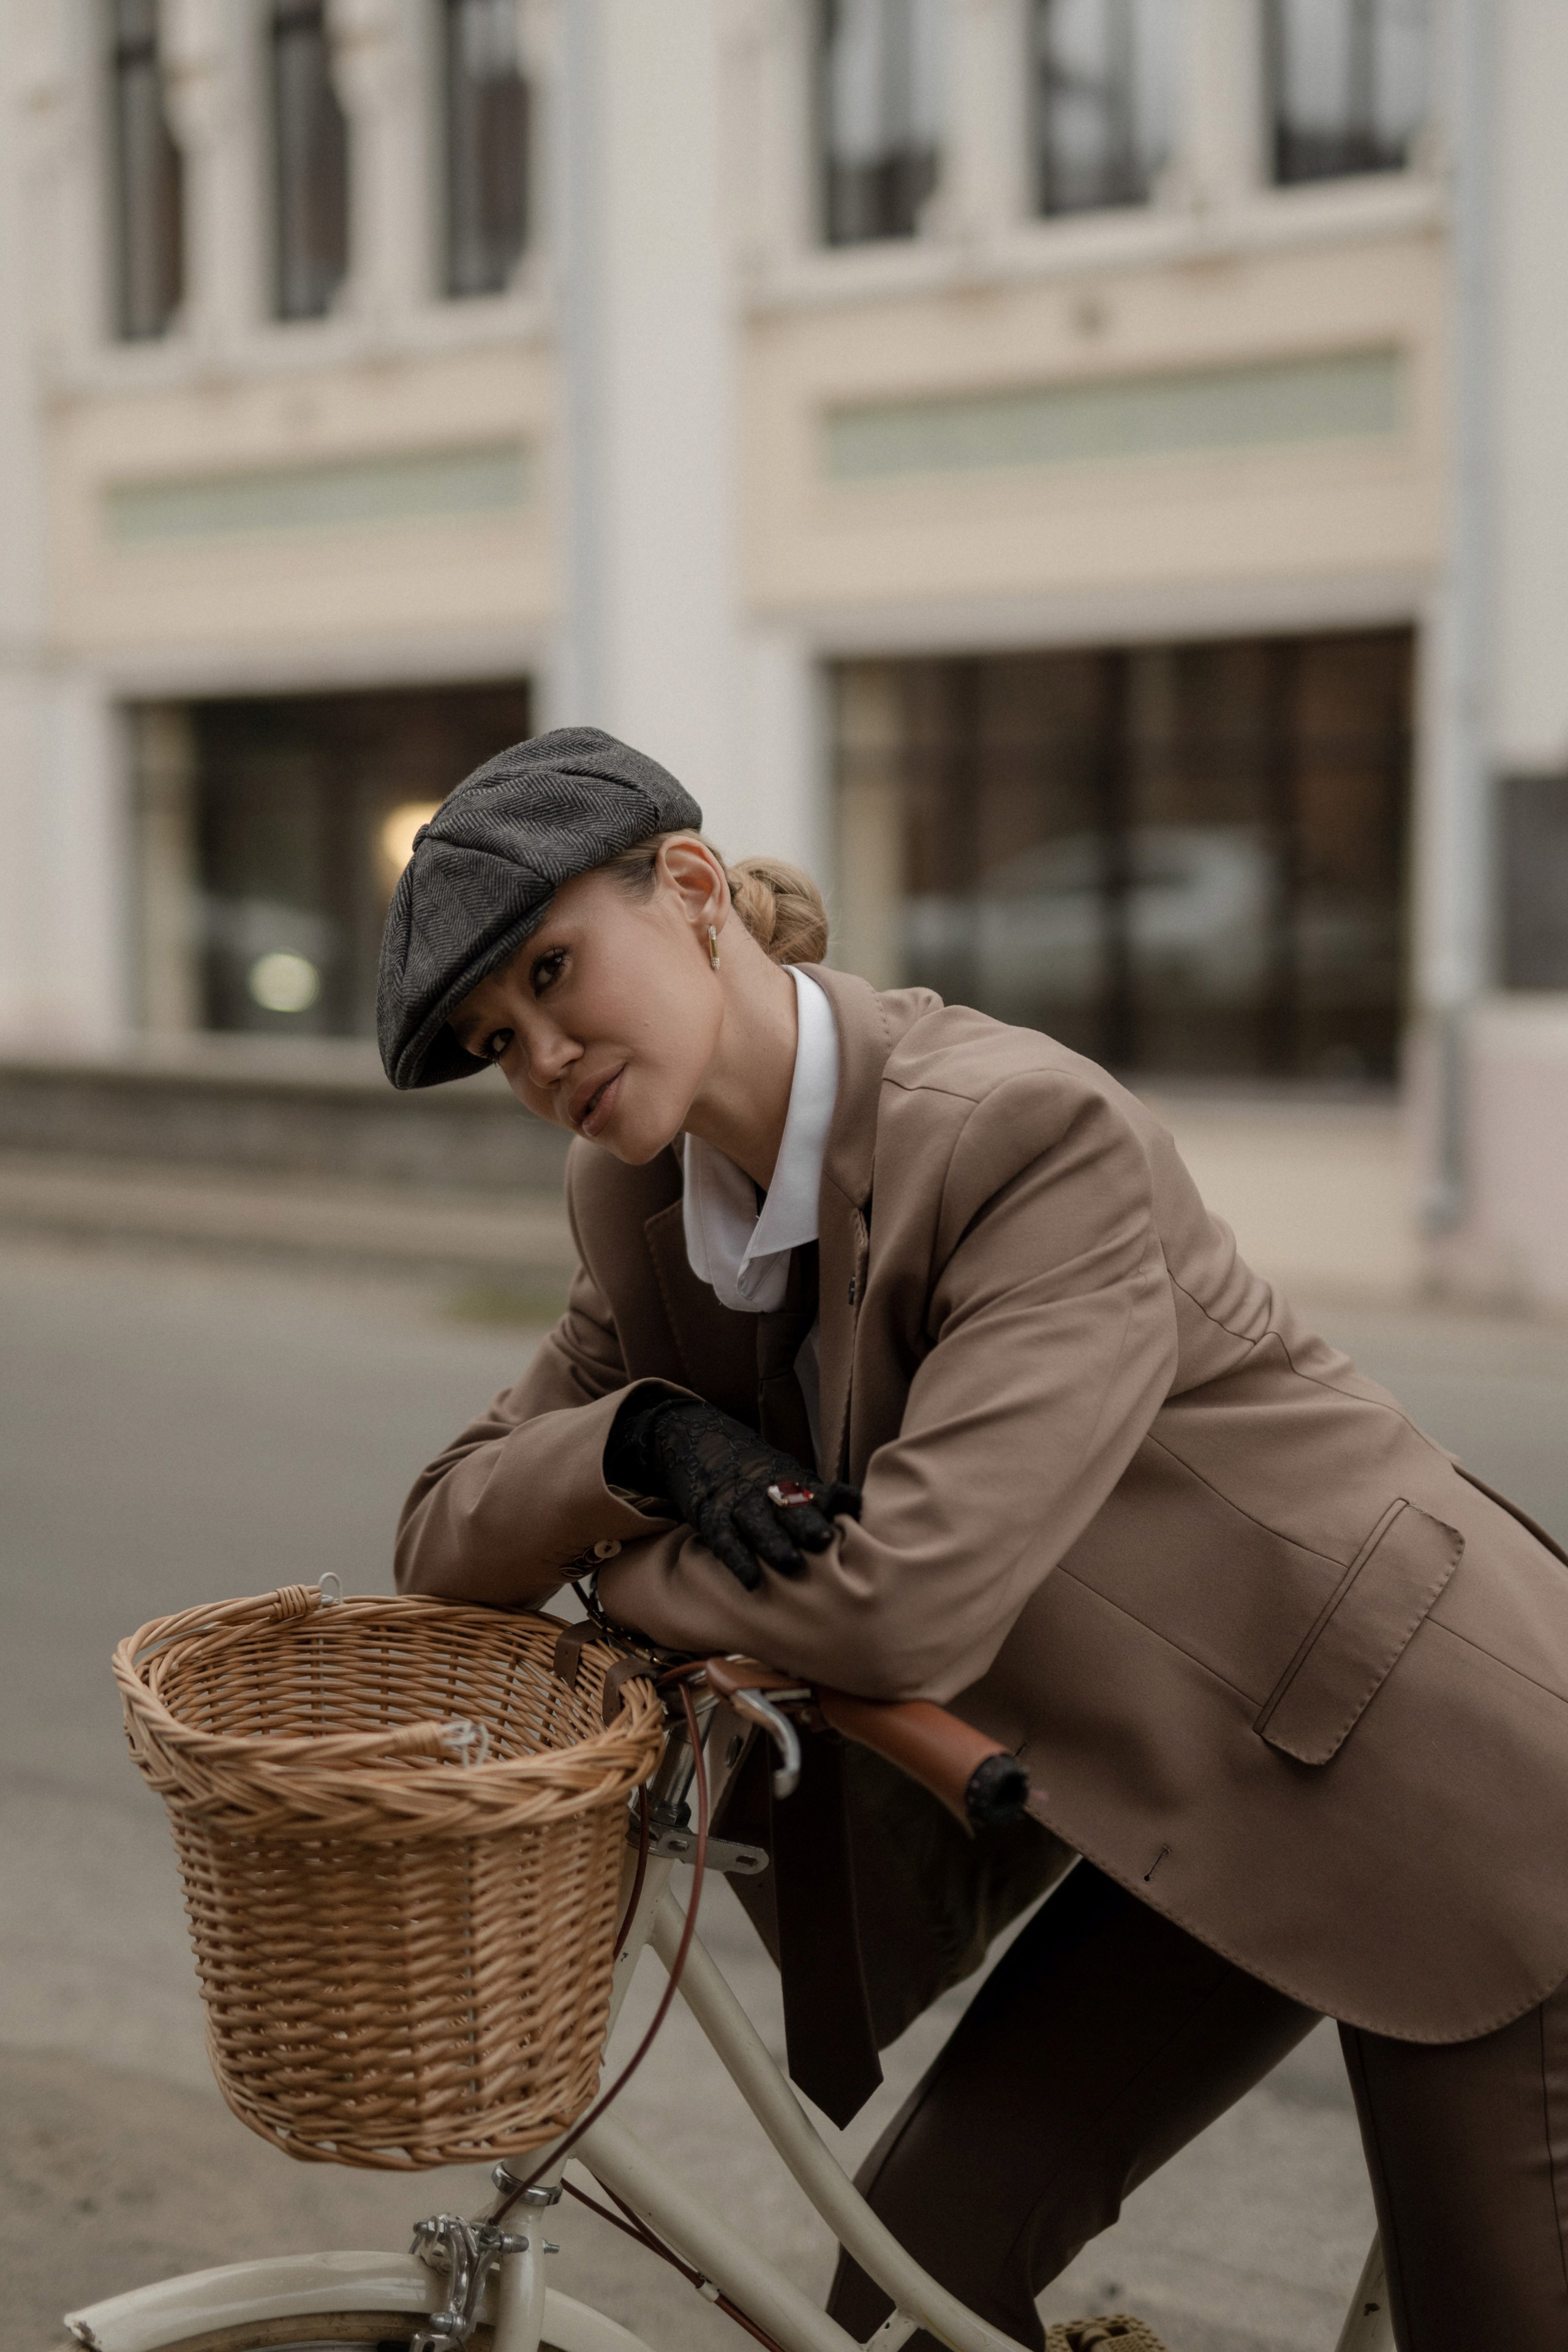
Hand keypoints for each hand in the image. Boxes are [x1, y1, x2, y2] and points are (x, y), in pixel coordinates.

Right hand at [606, 1396, 861, 1591]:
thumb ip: (818, 1494)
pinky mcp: (711, 1516)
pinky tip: (751, 1580)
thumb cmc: (755, 1473)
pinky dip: (737, 1560)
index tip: (851, 1510)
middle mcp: (764, 1488)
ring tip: (791, 1563)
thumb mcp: (787, 1475)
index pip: (815, 1488)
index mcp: (788, 1477)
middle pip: (787, 1504)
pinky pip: (724, 1540)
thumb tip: (857, 1507)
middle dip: (806, 1522)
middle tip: (824, 1539)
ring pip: (757, 1523)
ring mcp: (736, 1502)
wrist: (697, 1441)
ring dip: (774, 1543)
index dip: (833, 1499)